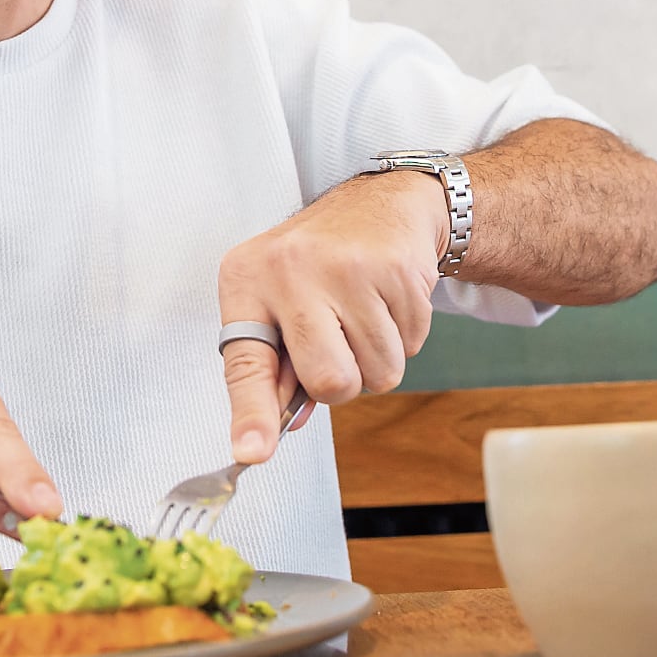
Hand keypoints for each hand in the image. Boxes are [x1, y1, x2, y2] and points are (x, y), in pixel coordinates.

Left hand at [219, 172, 446, 462]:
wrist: (380, 205)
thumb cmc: (318, 262)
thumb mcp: (277, 300)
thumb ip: (276, 366)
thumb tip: (282, 427)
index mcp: (246, 280)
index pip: (247, 362)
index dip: (252, 413)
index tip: (251, 452)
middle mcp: (290, 270)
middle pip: (329, 381)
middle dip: (344, 382)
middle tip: (340, 343)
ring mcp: (346, 268)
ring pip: (378, 372)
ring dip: (378, 359)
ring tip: (364, 313)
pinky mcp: (395, 269)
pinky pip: (410, 345)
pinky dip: (404, 335)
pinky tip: (387, 299)